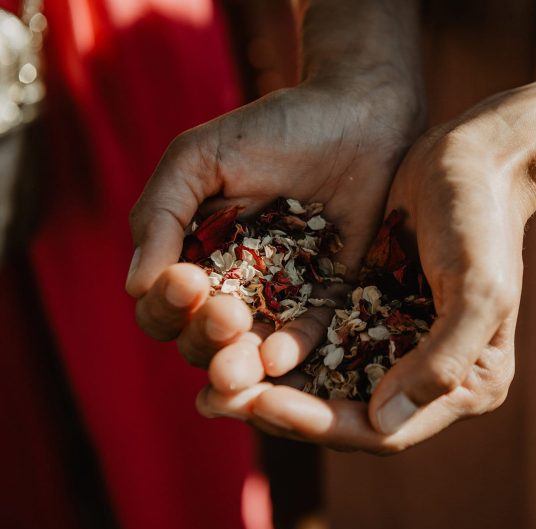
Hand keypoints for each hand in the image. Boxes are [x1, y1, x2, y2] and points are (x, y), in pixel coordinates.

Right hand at [127, 76, 423, 378]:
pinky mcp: (328, 296)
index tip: (187, 282)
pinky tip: (280, 356)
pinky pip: (309, 336)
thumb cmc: (273, 129)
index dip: (166, 306)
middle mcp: (232, 285)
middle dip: (206, 337)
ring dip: (242, 361)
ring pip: (250, 351)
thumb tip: (135, 286)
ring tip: (247, 360)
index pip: (162, 306)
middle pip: (201, 340)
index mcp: (191, 255)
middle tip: (227, 315)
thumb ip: (161, 214)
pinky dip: (294, 349)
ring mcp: (282, 296)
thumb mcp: (199, 158)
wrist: (356, 116)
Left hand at [197, 89, 535, 452]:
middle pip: (348, 415)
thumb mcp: (478, 291)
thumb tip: (382, 424)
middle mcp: (431, 378)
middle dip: (283, 411)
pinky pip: (321, 342)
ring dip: (272, 387)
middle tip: (217, 401)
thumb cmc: (483, 221)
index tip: (262, 404)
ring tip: (212, 384)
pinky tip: (236, 341)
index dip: (320, 423)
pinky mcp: (371, 312)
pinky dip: (281, 347)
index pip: (384, 431)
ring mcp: (399, 345)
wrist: (473, 160)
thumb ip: (441, 363)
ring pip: (328, 385)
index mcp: (469, 387)